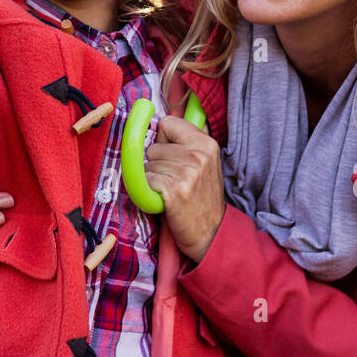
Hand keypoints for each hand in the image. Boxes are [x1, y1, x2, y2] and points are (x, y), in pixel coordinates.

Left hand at [144, 115, 225, 263]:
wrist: (211, 233)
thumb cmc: (201, 197)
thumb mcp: (205, 163)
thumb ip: (185, 143)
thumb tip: (155, 124)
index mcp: (206, 143)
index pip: (167, 123)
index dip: (163, 140)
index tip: (171, 155)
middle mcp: (198, 155)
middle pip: (153, 146)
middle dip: (156, 162)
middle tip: (173, 179)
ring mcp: (187, 173)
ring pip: (147, 164)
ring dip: (152, 179)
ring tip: (170, 190)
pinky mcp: (174, 191)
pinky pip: (145, 181)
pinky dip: (149, 191)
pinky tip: (163, 199)